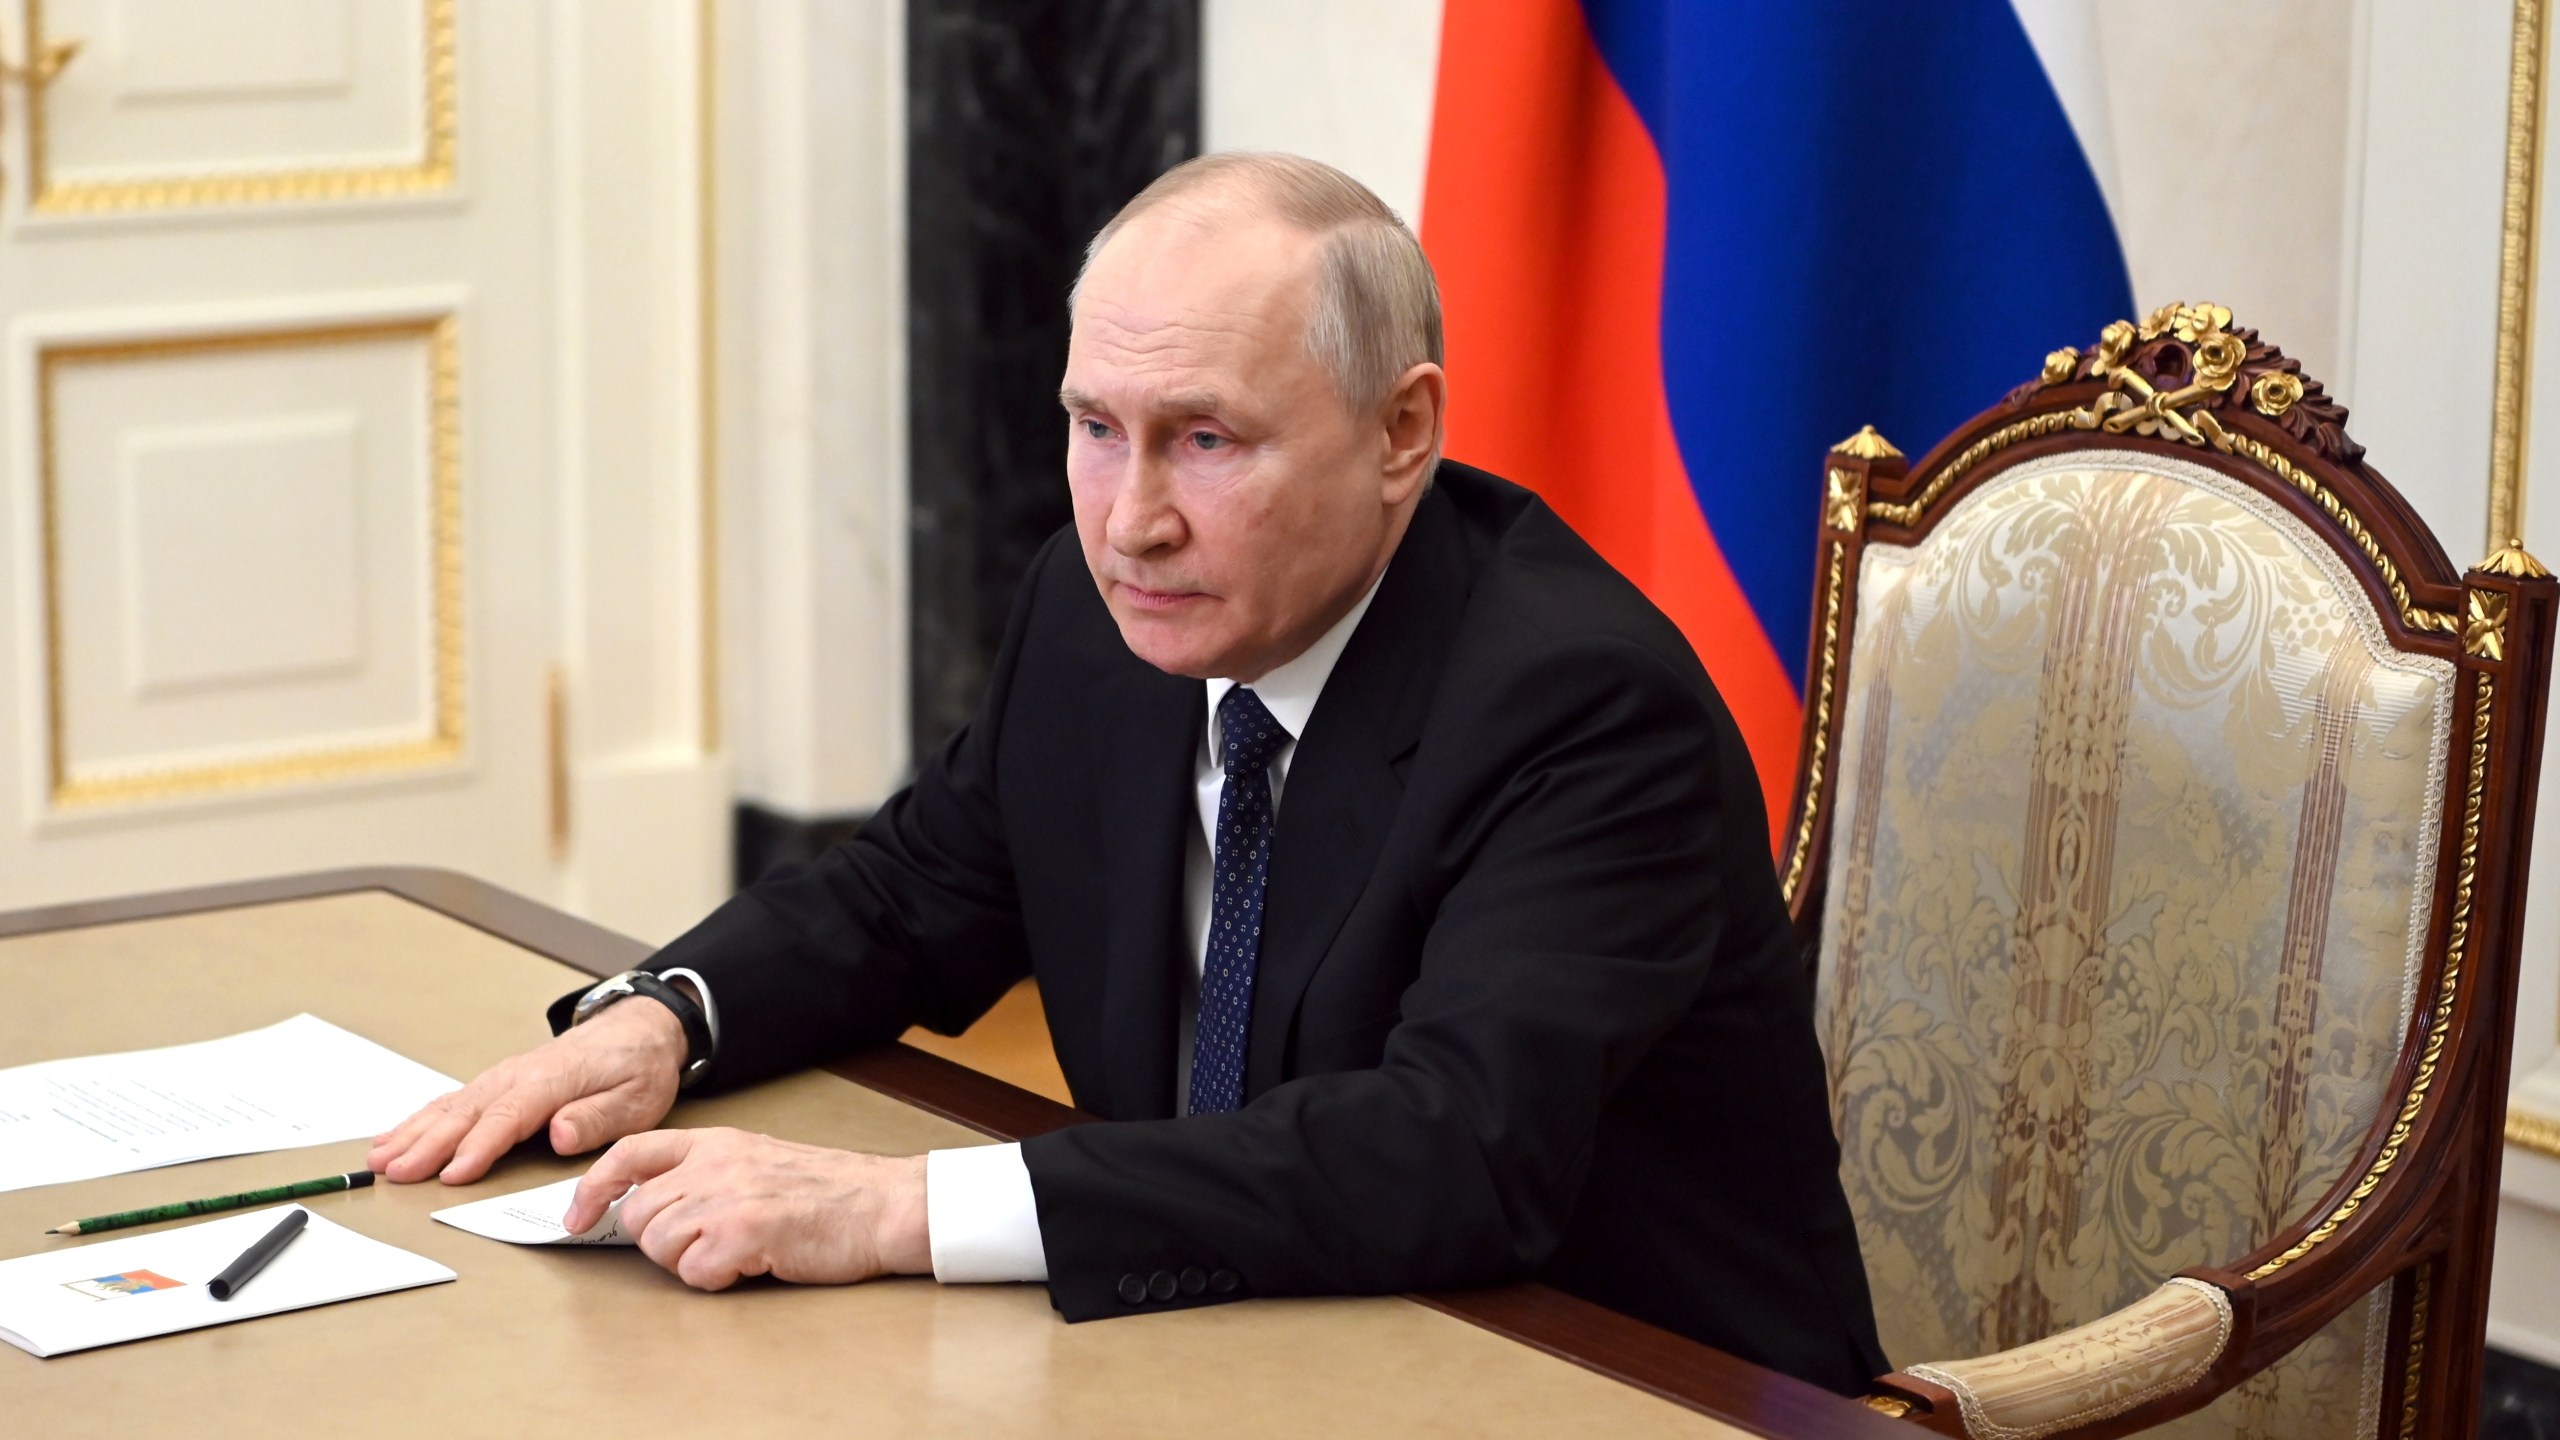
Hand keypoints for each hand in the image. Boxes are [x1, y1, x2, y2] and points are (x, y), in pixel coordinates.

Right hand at [368, 998, 686, 1183]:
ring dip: (413, 1132)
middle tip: (395, 1173)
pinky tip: (395, 1136)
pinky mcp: (499, 1083)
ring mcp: (504, 1077)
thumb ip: (596, 1118)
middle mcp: (519, 1075)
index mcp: (553, 1080)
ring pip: (451, 1106)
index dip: (478, 1147)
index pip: (508, 1117)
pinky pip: (453, 1100)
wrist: (639, 1029)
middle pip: (467, 1113)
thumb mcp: (636, 1098)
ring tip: (380, 1158)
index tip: (452, 1175)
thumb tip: (560, 1135)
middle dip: (427, 1144)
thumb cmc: (637, 1066)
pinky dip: (421, 1118)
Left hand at [561, 1128, 929, 1289]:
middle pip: (638, 1214)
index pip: (630, 1153)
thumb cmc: (829, 1191)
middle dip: (659, 1242)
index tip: (576, 1215)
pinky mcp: (744, 1232)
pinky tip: (748, 1265)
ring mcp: (728, 1197)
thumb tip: (651, 1205)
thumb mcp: (757, 1161)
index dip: (593, 1186)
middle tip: (702, 1246)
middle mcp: (715, 1164)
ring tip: (730, 1255)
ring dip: (688, 1262)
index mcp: (716, 1142)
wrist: (882, 1204)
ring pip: (658, 1245)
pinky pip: (694, 1272)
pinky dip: (715, 1279)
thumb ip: (706, 1173)